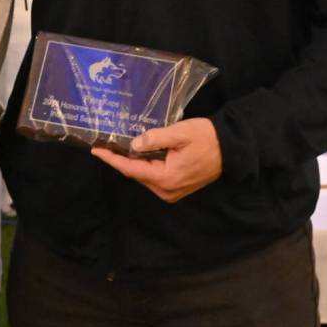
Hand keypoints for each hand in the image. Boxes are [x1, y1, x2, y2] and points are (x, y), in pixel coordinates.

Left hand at [90, 118, 222, 202]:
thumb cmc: (206, 138)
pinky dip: (145, 166)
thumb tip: (133, 145)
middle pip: (136, 174)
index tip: (96, 150)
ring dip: (133, 163)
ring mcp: (172, 192)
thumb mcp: (179, 133)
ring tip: (119, 146)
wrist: (231, 149)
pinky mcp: (178, 189)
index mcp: (165, 178)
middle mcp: (167, 190)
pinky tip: (139, 153)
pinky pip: (154, 177)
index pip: (131, 169)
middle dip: (121, 160)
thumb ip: (155, 139)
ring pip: (145, 176)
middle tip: (107, 143)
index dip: (112, 159)